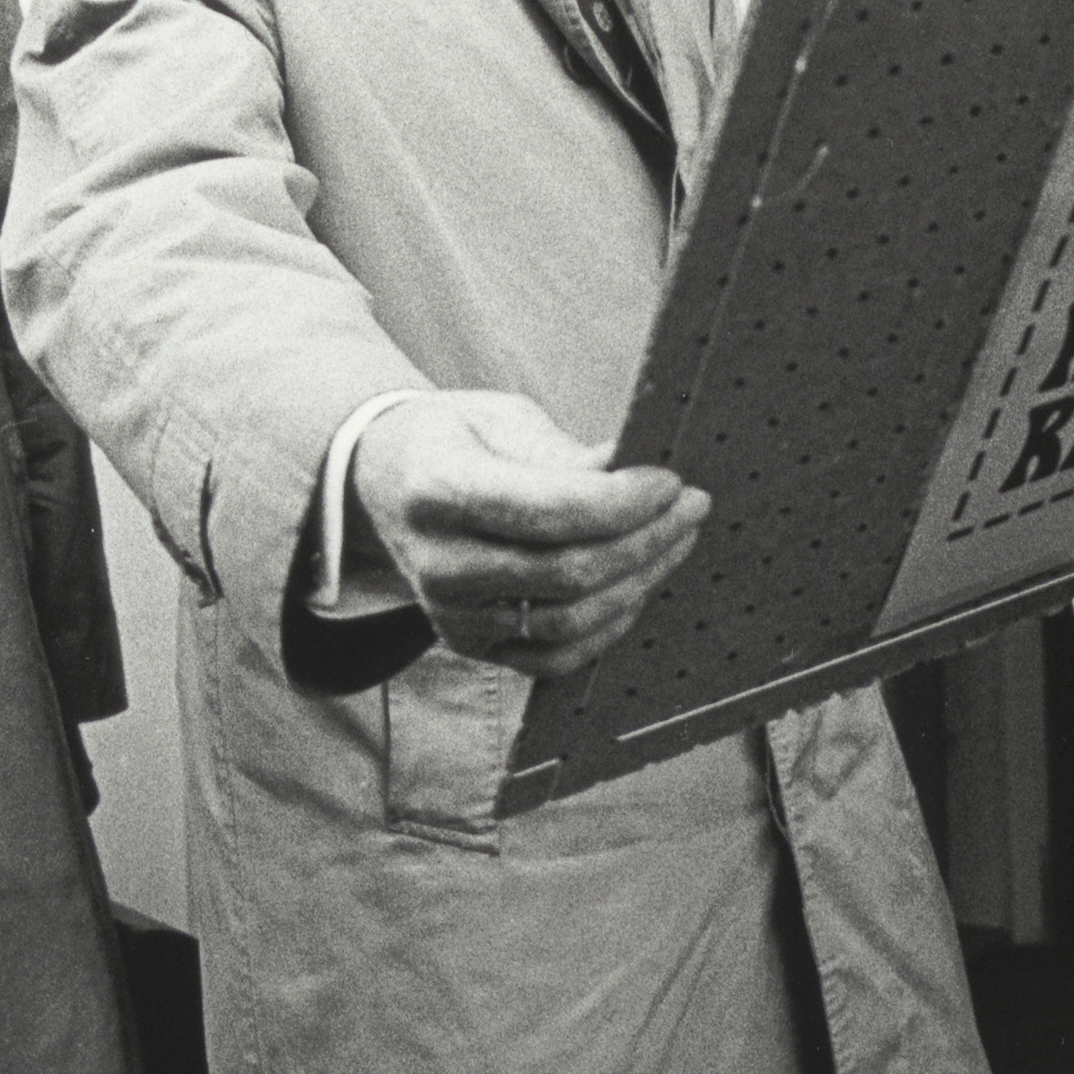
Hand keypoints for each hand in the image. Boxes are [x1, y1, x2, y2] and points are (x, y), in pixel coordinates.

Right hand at [350, 392, 710, 678]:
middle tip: (691, 505)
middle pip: (567, 572)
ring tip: (675, 539)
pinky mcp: (469, 643)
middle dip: (646, 539)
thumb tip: (633, 474)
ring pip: (569, 619)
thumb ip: (564, 454)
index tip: (671, 481)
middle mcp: (438, 562)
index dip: (622, 501)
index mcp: (439, 488)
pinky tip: (637, 585)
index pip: (547, 509)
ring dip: (639, 582)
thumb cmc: (450, 439)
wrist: (382, 483)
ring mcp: (451, 614)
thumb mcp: (500, 419)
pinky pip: (555, 655)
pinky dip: (609, 625)